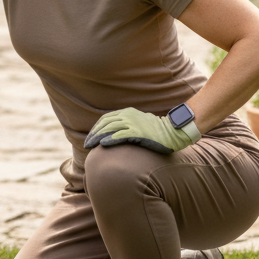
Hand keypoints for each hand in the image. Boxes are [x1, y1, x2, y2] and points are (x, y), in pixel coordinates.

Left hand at [84, 107, 201, 155]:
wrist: (172, 131)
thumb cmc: (156, 130)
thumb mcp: (139, 123)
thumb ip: (127, 126)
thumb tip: (114, 135)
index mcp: (127, 113)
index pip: (106, 118)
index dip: (97, 128)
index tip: (91, 137)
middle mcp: (128, 116)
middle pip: (105, 123)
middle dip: (94, 133)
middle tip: (86, 144)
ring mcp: (133, 124)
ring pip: (110, 129)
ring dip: (98, 137)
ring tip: (90, 145)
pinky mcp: (137, 132)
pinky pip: (120, 135)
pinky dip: (110, 139)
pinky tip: (103, 144)